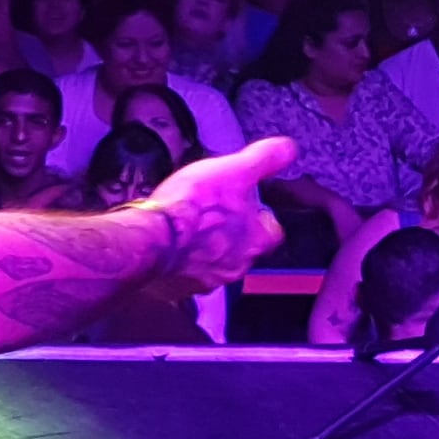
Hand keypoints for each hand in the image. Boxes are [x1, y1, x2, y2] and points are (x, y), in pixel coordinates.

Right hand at [134, 136, 293, 289]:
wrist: (150, 238)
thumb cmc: (195, 206)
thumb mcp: (233, 171)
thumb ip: (263, 160)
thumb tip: (289, 148)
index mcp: (255, 241)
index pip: (273, 232)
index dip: (263, 217)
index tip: (250, 206)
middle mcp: (236, 267)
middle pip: (243, 250)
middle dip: (233, 236)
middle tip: (215, 217)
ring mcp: (207, 281)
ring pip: (214, 265)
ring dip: (206, 251)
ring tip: (189, 232)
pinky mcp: (179, 289)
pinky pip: (186, 276)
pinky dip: (181, 264)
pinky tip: (169, 248)